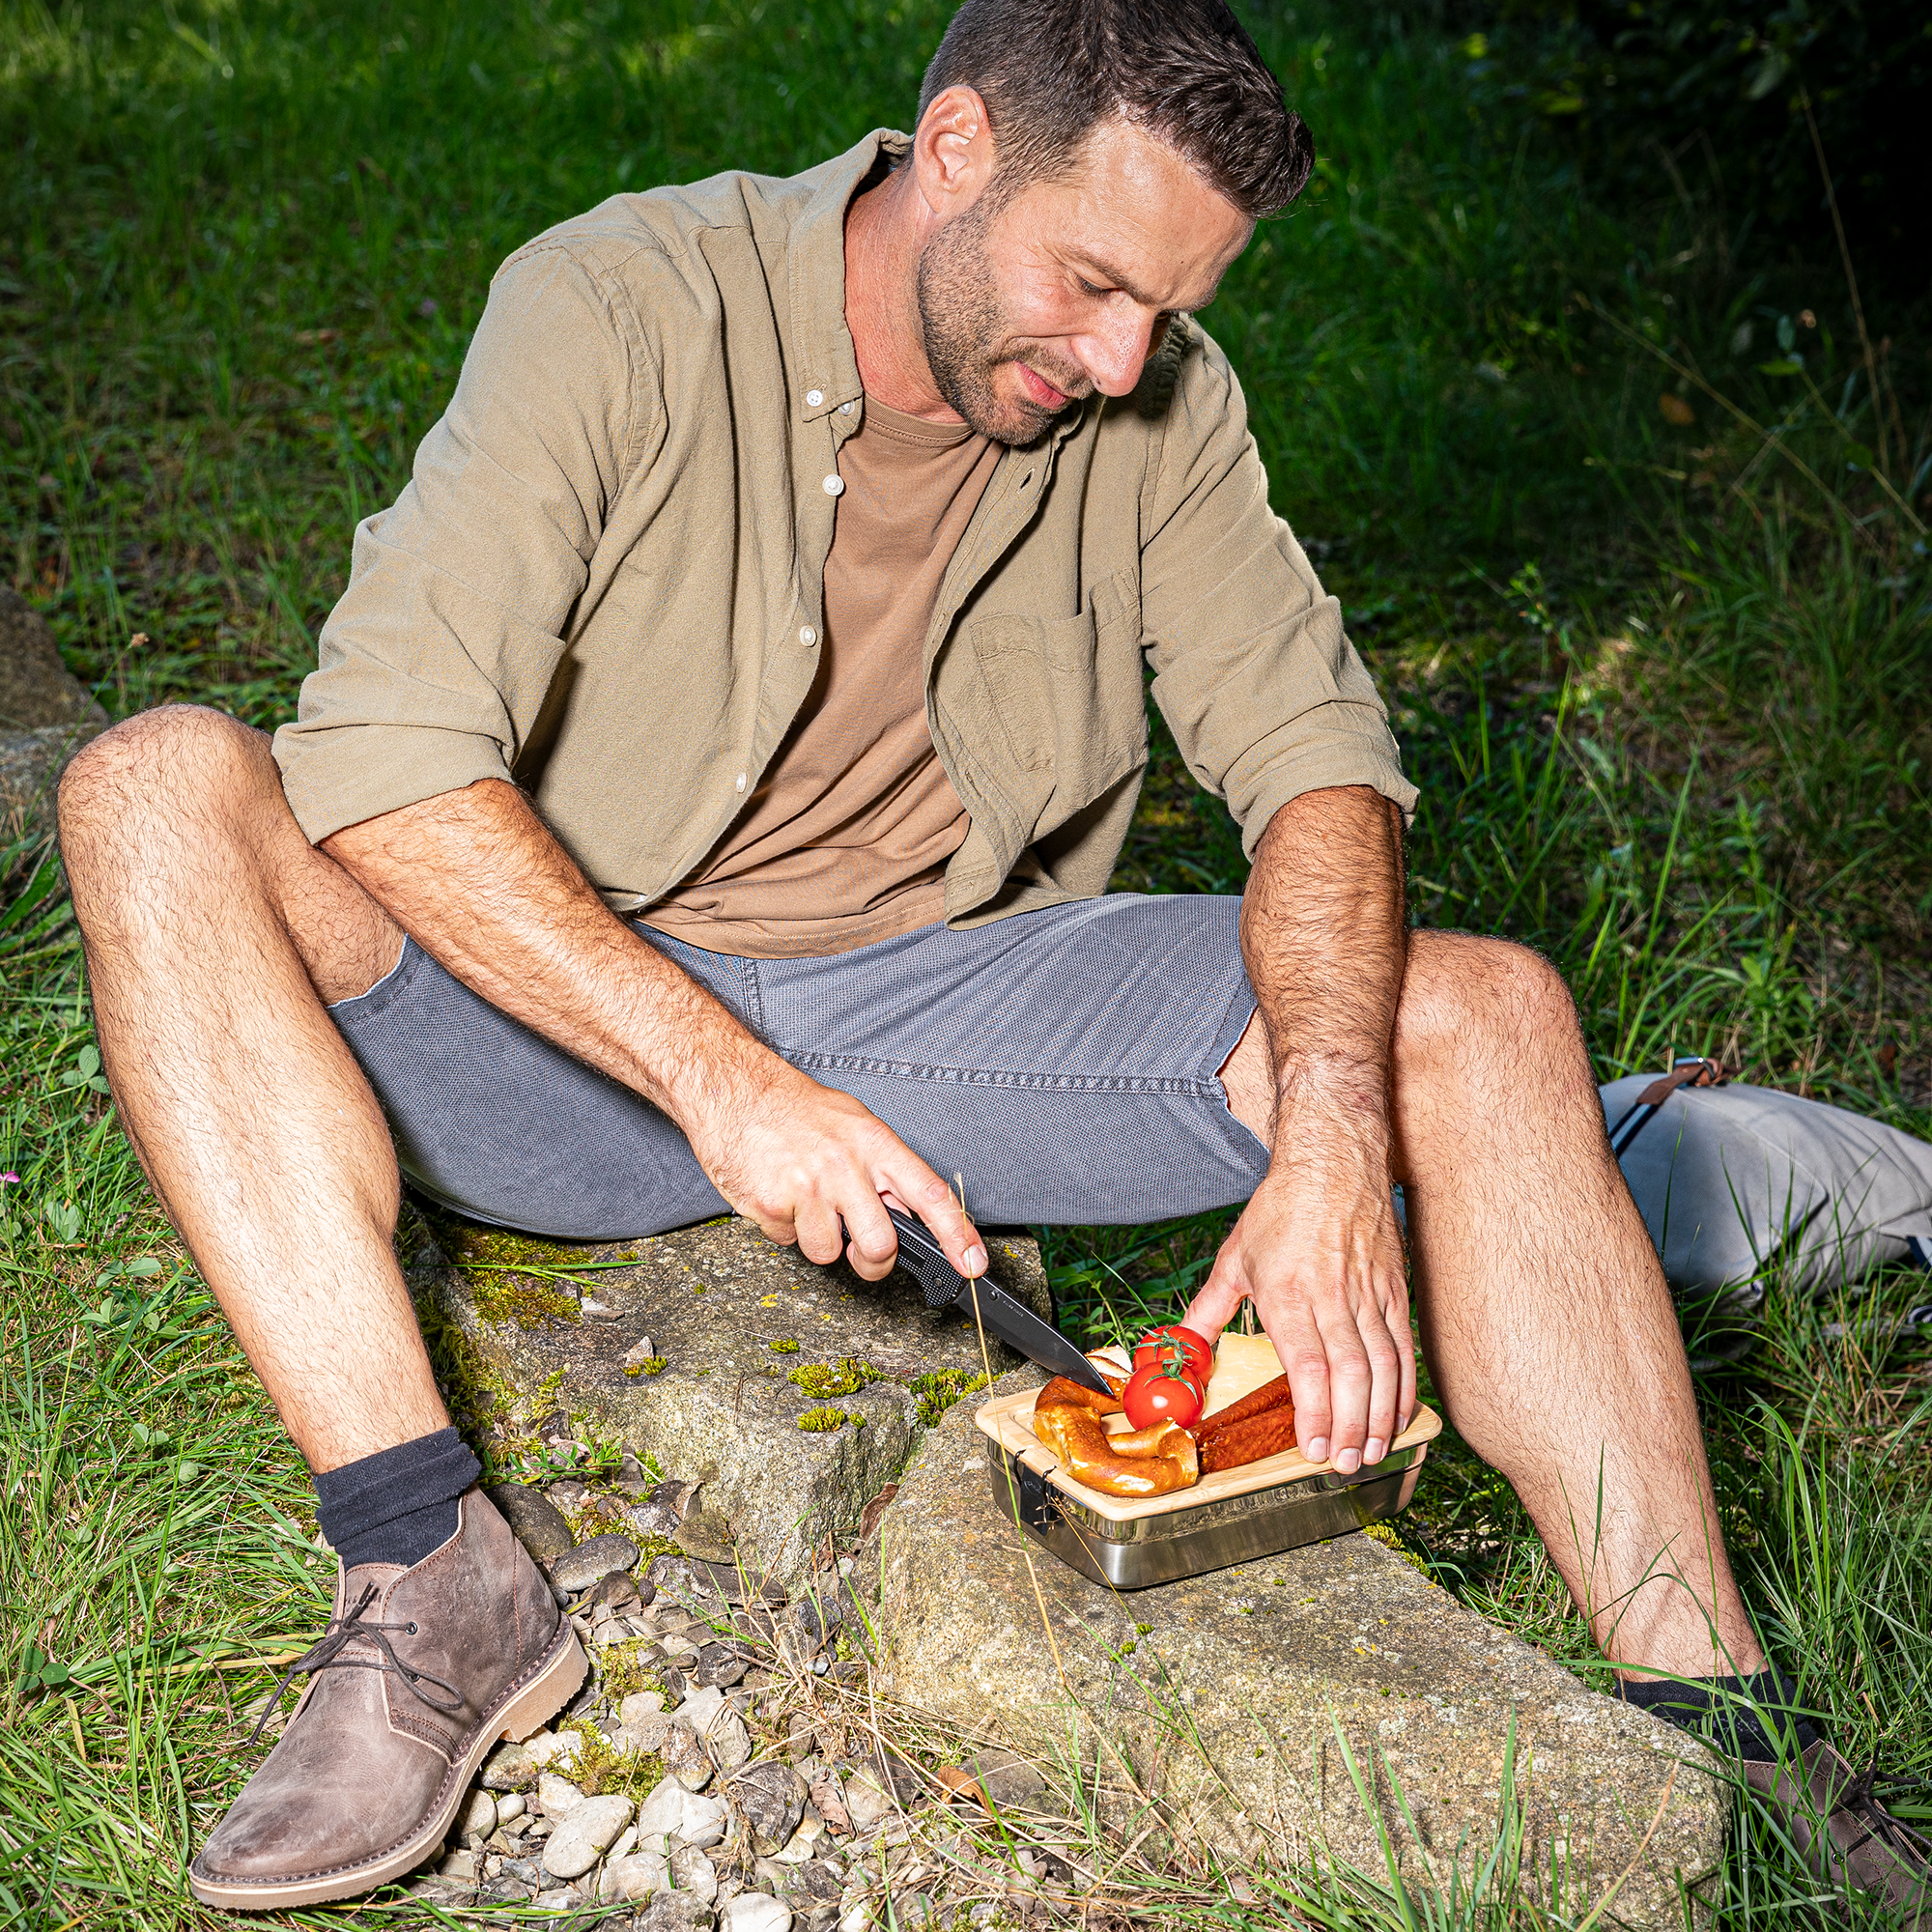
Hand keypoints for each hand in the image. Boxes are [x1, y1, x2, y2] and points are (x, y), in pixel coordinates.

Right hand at [680, 1052, 986, 1285]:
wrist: (732, 1088)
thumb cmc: (794, 1108)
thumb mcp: (854, 1123)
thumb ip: (884, 1168)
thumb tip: (911, 1215)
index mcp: (875, 1143)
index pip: (930, 1194)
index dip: (958, 1235)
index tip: (973, 1265)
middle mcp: (846, 1166)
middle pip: (881, 1245)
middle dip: (873, 1261)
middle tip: (860, 1250)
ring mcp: (809, 1188)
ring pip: (829, 1253)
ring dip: (817, 1240)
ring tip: (804, 1202)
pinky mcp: (772, 1206)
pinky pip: (789, 1242)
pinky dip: (784, 1228)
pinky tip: (777, 1195)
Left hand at [1181, 1155, 1413, 1473]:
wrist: (1332, 1162)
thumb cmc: (1281, 1210)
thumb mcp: (1233, 1258)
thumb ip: (1208, 1311)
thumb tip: (1181, 1348)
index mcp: (1288, 1292)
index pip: (1308, 1365)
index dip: (1315, 1413)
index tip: (1313, 1449)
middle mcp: (1333, 1296)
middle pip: (1350, 1374)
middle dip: (1349, 1427)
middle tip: (1345, 1464)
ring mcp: (1369, 1293)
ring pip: (1384, 1365)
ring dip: (1380, 1415)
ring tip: (1372, 1451)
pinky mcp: (1395, 1289)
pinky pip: (1404, 1346)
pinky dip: (1404, 1385)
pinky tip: (1398, 1414)